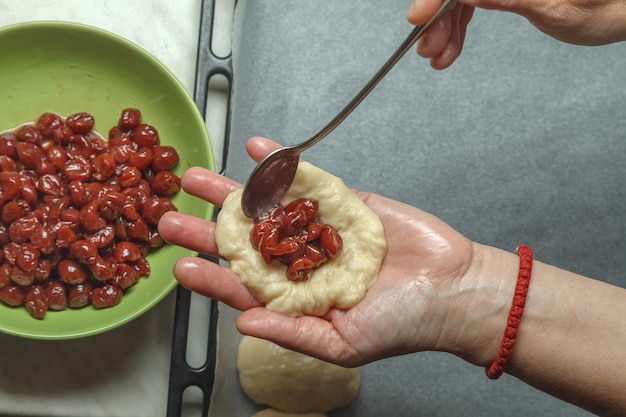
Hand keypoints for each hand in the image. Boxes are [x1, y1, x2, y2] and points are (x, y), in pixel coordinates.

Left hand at [158, 137, 502, 366]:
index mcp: (298, 299)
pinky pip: (307, 179)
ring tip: (197, 178)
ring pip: (268, 206)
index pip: (244, 287)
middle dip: (208, 228)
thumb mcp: (343, 342)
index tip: (180, 265)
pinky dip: (281, 164)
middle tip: (170, 216)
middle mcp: (303, 262)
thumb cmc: (404, 324)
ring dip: (232, 190)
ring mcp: (321, 228)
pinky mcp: (343, 202)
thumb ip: (291, 331)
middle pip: (246, 242)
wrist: (454, 288)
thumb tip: (243, 325)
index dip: (212, 277)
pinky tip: (255, 150)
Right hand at [408, 0, 625, 68]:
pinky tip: (451, 47)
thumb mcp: (551, 6)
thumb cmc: (602, 7)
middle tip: (429, 50)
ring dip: (444, 27)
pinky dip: (457, 26)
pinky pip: (470, 2)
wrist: (622, 10)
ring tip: (439, 56)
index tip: (419, 18)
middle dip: (438, 16)